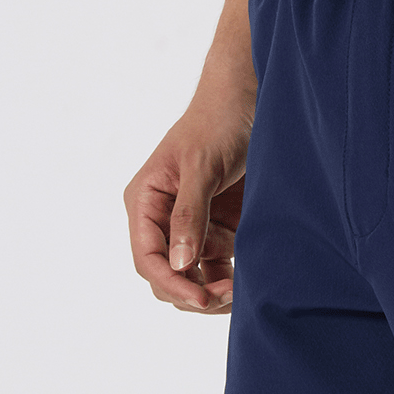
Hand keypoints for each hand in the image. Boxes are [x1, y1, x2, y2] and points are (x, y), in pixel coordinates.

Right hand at [124, 90, 253, 313]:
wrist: (249, 95)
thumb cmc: (218, 120)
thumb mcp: (202, 164)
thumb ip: (189, 213)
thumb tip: (179, 264)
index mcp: (145, 201)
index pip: (148, 257)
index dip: (171, 282)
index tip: (201, 298)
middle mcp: (161, 218)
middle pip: (167, 274)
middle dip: (193, 290)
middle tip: (228, 295)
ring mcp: (188, 224)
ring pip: (191, 275)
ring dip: (213, 289)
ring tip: (241, 290)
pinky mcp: (214, 226)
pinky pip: (214, 265)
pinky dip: (227, 278)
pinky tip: (245, 283)